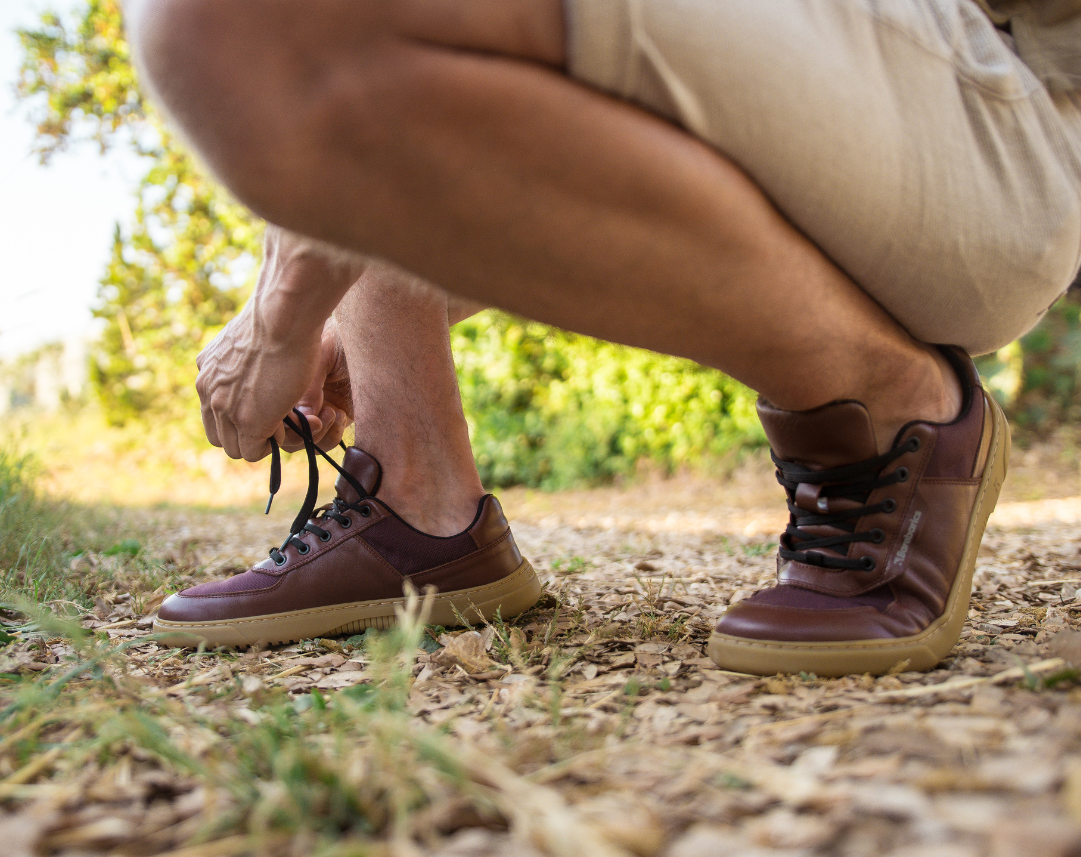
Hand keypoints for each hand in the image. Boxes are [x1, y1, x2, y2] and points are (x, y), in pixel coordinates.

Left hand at [195, 302, 324, 460]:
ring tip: (283, 424)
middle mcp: (207, 390)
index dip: (238, 417)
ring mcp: (224, 408)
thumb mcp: (248, 334)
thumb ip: (242, 354)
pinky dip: (270, 445)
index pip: (213, 411)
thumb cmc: (277, 316)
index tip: (264, 407)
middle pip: (218, 435)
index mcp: (206, 369)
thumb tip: (254, 356)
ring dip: (259, 442)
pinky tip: (287, 425)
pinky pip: (253, 451)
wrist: (283, 316)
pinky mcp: (247, 422)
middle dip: (245, 435)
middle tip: (274, 421)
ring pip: (233, 448)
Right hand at [280, 316, 353, 452]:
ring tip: (331, 412)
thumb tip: (302, 419)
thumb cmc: (344, 339)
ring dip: (317, 435)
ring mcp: (314, 409)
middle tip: (317, 418)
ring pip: (303, 442)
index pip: (268, 413)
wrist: (376, 340)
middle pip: (281, 434)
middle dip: (299, 433)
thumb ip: (308, 390)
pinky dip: (331, 435)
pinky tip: (339, 415)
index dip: (279, 423)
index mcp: (283, 379)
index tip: (298, 416)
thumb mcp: (320, 357)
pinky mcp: (336, 418)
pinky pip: (325, 441)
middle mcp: (294, 397)